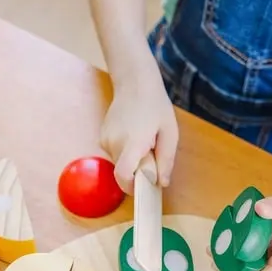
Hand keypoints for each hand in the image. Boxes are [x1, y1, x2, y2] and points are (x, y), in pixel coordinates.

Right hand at [100, 71, 178, 194]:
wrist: (134, 82)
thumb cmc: (155, 106)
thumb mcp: (170, 133)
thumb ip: (166, 160)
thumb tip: (161, 183)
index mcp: (133, 142)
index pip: (123, 175)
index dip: (131, 187)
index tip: (142, 187)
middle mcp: (114, 143)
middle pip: (123, 172)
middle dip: (137, 170)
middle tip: (150, 153)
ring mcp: (105, 139)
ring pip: (119, 163)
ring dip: (131, 159)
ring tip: (143, 140)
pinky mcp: (102, 137)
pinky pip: (115, 154)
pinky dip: (125, 151)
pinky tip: (133, 134)